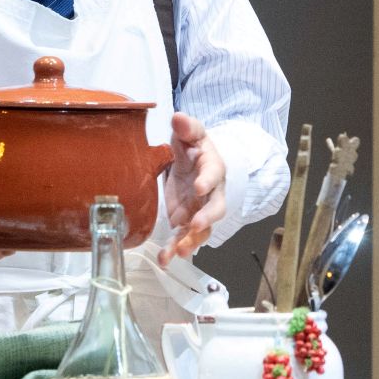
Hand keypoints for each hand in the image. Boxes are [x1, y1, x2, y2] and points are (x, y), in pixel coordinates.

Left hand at [159, 112, 225, 261]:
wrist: (192, 162)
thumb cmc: (193, 146)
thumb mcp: (190, 134)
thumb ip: (186, 127)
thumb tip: (178, 118)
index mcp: (213, 168)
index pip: (214, 174)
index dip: (208, 181)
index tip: (199, 186)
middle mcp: (211, 193)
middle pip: (215, 209)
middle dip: (206, 218)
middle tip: (196, 224)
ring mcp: (199, 211)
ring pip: (201, 230)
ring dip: (191, 241)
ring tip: (178, 251)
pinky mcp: (185, 222)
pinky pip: (182, 239)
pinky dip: (173, 251)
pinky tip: (164, 261)